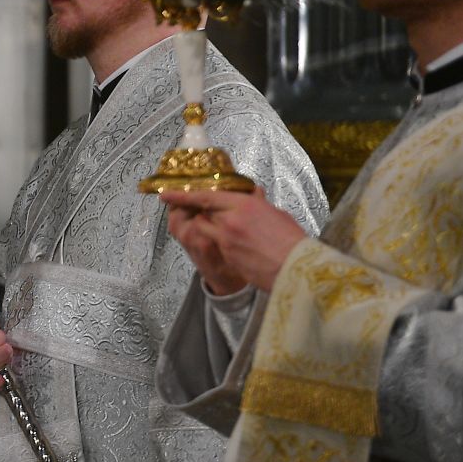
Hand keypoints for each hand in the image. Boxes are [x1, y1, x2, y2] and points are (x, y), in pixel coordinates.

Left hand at [158, 187, 307, 293]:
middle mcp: (229, 220)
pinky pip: (214, 244)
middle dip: (199, 211)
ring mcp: (225, 239)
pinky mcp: (225, 256)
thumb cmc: (292, 240)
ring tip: (220, 229)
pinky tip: (232, 246)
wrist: (296, 269)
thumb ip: (259, 203)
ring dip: (206, 227)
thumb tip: (253, 192)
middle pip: (202, 211)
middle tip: (197, 209)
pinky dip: (217, 242)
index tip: (165, 193)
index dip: (183, 194)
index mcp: (244, 204)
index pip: (206, 196)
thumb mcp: (277, 214)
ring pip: (204, 228)